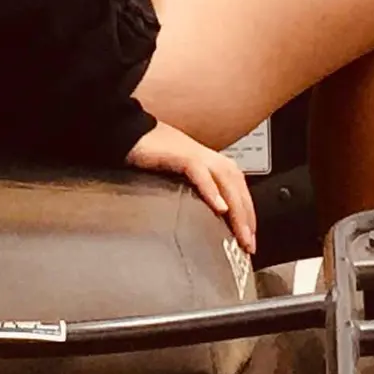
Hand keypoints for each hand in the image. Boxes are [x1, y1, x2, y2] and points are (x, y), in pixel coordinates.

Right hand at [126, 120, 257, 255]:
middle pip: (236, 185)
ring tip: (241, 233)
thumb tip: (200, 219)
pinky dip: (211, 189)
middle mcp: (206, 156)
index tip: (248, 238)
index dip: (246, 212)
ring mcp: (194, 152)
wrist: (124, 129)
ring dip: (237, 208)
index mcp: (207, 161)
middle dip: (246, 217)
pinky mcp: (178, 153)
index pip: (237, 186)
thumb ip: (190, 191)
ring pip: (225, 180)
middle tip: (249, 245)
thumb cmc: (147, 154)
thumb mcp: (174, 176)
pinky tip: (219, 207)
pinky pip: (199, 171)